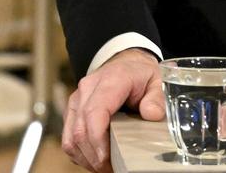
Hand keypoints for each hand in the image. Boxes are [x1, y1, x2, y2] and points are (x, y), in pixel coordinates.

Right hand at [62, 49, 162, 172]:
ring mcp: (77, 100)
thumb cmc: (140, 75)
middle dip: (94, 156)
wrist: (125, 64)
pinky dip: (80, 154)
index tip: (106, 158)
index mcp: (109, 80)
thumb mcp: (157, 81)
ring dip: (86, 157)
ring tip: (105, 167)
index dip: (97, 139)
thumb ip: (157, 97)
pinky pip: (69, 138)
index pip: (94, 112)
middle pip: (80, 129)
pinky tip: (96, 159)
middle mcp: (87, 89)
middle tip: (112, 169)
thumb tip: (151, 114)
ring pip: (70, 137)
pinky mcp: (72, 112)